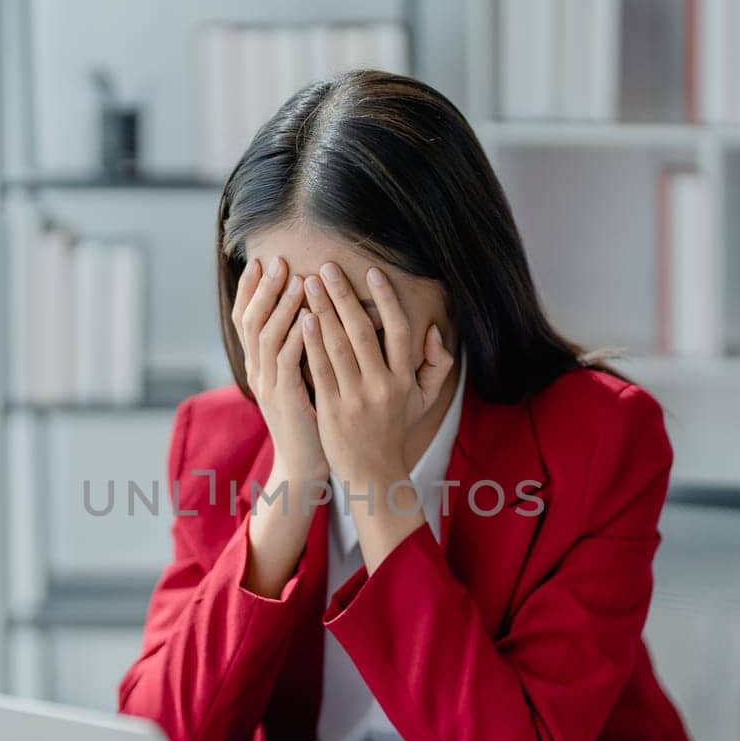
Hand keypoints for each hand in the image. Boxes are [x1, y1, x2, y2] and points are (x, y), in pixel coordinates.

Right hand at [232, 257, 324, 597]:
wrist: (304, 465)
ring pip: (266, 337)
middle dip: (264, 289)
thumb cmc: (309, 420)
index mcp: (258, 366)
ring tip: (296, 279)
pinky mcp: (285, 400)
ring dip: (281, 306)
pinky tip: (309, 317)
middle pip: (251, 321)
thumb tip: (307, 312)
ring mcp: (268, 386)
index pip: (245, 319)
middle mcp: (257, 372)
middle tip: (278, 260)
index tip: (261, 261)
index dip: (251, 290)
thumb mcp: (299, 379)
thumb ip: (297, 348)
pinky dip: (296, 336)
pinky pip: (286, 362)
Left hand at [300, 262, 453, 490]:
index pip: (397, 330)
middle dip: (343, 296)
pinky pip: (319, 370)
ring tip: (309, 284)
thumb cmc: (394, 430)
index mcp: (404, 379)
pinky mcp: (332, 410)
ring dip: (322, 311)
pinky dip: (311, 343)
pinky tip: (302, 320)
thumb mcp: (424, 400)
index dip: (386, 299)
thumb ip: (437, 365)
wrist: (373, 473)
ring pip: (337, 346)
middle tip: (327, 267)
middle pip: (362, 332)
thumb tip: (433, 331)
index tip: (371, 272)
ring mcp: (356, 398)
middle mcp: (382, 386)